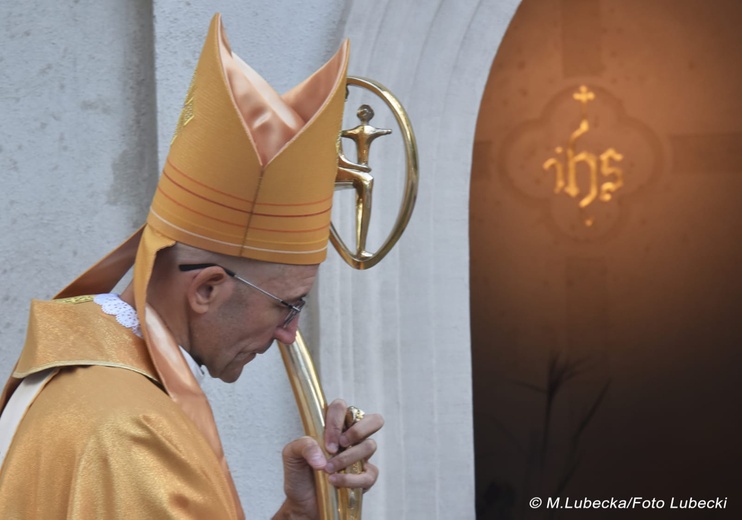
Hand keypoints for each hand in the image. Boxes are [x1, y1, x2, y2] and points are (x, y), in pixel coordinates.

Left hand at [275, 399, 383, 518]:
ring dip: (348, 458)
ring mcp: (360, 456)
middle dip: (359, 430)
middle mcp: (350, 437)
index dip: (336, 422)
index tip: (326, 442)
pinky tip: (335, 482)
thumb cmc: (299, 473)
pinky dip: (351, 479)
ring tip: (329, 470)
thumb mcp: (291, 455)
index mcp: (333, 426)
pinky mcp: (365, 476)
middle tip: (341, 444)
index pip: (342, 408)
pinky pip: (370, 474)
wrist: (302, 502)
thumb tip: (322, 456)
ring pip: (370, 446)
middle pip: (373, 420)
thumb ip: (303, 445)